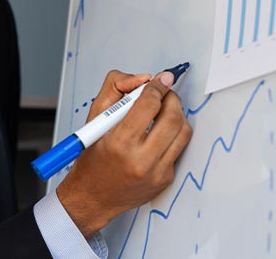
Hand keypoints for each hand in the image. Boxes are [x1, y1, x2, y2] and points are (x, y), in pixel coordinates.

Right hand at [56, 69, 192, 237]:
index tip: (161, 79)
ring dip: (177, 115)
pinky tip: (159, 134)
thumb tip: (142, 79)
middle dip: (171, 98)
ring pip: (183, 132)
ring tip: (163, 111)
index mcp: (119, 143)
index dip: (157, 86)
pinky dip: (172, 135)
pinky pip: (179, 149)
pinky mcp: (165, 179)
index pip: (149, 105)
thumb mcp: (94, 119)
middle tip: (164, 93)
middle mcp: (141, 160)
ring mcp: (156, 173)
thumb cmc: (92, 158)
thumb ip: (114, 89)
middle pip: (173, 117)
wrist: (93, 197)